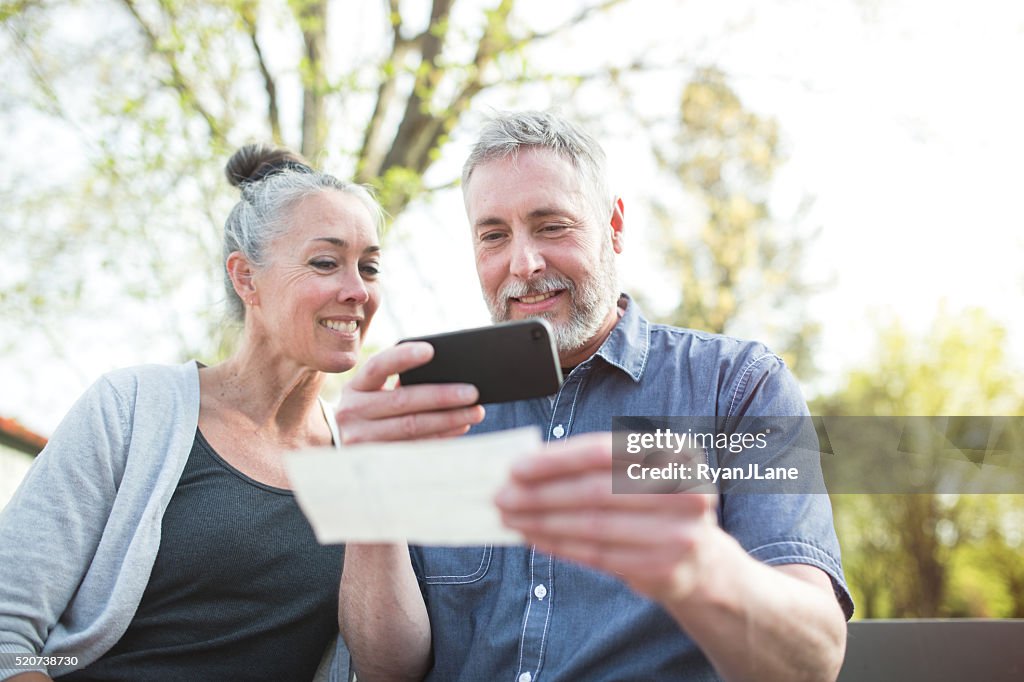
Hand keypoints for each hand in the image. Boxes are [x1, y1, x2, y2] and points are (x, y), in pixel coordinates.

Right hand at [335, 342, 484, 443]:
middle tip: (473, 392)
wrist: (339, 443)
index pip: (378, 367)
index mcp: (356, 387)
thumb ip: (395, 381)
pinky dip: (440, 437)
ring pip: (412, 427)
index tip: (431, 350)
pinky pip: (414, 447)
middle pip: (403, 402)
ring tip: (474, 412)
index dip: (403, 358)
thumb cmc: (367, 408)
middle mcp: (354, 412)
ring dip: (448, 419)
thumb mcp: (370, 392)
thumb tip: (445, 376)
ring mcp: (363, 439)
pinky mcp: (377, 459)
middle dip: (441, 396)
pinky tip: (460, 428)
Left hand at [496, 432, 719, 603]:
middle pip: (595, 490)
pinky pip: (597, 556)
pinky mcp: (663, 568)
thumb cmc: (655, 506)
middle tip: (501, 496)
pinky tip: (534, 538)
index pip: (602, 452)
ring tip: (510, 517)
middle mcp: (683, 491)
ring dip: (542, 521)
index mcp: (675, 455)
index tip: (516, 467)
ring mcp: (678, 534)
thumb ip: (594, 467)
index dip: (555, 460)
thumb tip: (528, 466)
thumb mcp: (639, 475)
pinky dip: (559, 545)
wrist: (702, 563)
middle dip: (541, 493)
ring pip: (592, 526)